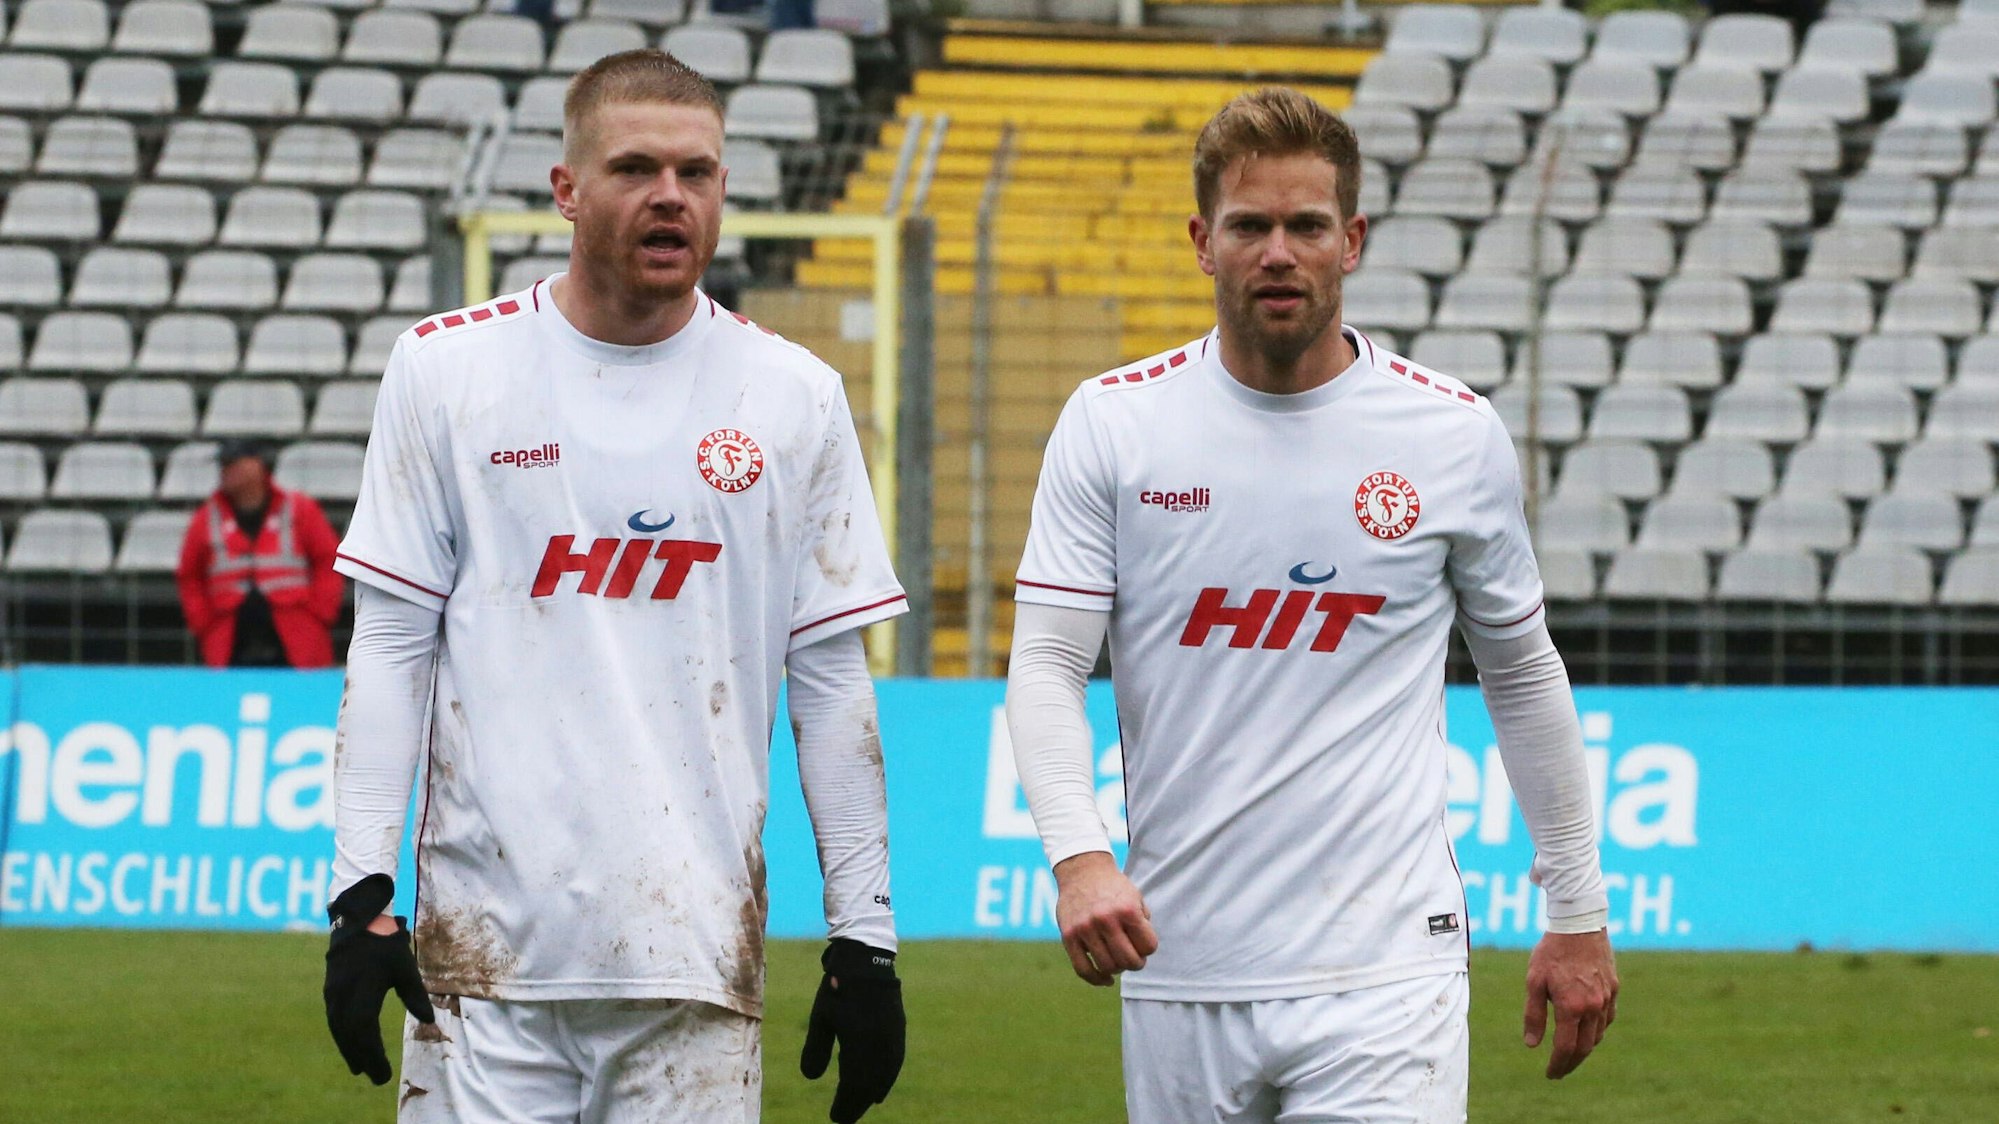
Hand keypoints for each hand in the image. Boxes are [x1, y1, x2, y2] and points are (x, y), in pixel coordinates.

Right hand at [323, 874, 434, 1084]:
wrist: (356, 919)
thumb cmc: (385, 943)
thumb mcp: (405, 967)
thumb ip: (415, 995)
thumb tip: (429, 1021)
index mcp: (361, 993)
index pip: (365, 1034)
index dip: (373, 1056)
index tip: (383, 1073)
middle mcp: (342, 997)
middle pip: (350, 1037)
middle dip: (363, 1059)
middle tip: (376, 1077)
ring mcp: (333, 994)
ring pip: (339, 1030)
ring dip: (350, 1050)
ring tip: (360, 1067)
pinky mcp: (330, 990)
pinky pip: (335, 1020)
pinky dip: (343, 1036)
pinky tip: (350, 1043)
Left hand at [800, 939, 904, 1122]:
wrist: (867, 958)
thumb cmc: (837, 988)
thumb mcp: (821, 1019)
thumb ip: (815, 1050)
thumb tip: (810, 1079)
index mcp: (861, 1045)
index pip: (854, 1086)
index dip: (845, 1105)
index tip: (835, 1119)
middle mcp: (880, 1046)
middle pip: (870, 1086)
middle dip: (857, 1104)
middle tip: (845, 1118)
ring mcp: (893, 1038)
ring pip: (885, 1076)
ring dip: (873, 1092)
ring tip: (864, 1104)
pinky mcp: (898, 1029)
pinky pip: (894, 1062)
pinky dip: (886, 1078)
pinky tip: (881, 1085)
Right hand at [1053, 852, 1157, 986]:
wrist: (1081, 869)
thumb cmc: (1112, 886)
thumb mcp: (1135, 896)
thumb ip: (1142, 922)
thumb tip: (1142, 952)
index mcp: (1127, 909)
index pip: (1148, 946)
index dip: (1149, 948)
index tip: (1143, 944)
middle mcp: (1106, 919)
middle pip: (1129, 960)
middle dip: (1136, 963)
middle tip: (1133, 958)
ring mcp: (1085, 928)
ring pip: (1107, 966)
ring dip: (1117, 969)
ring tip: (1118, 962)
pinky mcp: (1068, 936)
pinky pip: (1082, 968)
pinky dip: (1096, 979)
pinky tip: (1106, 979)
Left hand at [1523, 927, 1617, 1079]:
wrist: (1580, 923)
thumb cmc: (1551, 951)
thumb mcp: (1534, 981)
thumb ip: (1533, 1014)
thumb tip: (1532, 1045)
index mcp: (1572, 1007)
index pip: (1565, 1048)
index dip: (1557, 1065)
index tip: (1550, 1074)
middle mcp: (1593, 1007)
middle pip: (1584, 1047)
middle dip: (1571, 1063)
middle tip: (1559, 1071)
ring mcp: (1607, 998)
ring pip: (1598, 1034)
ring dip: (1584, 1048)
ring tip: (1570, 1053)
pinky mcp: (1614, 989)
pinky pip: (1608, 1018)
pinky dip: (1597, 1030)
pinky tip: (1587, 1030)